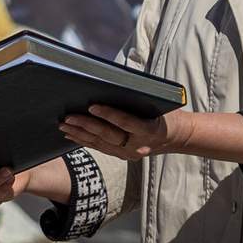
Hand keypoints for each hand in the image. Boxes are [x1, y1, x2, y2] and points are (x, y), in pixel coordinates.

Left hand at [60, 104, 193, 161]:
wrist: (178, 136)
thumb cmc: (166, 113)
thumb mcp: (158, 103)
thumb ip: (136, 98)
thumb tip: (106, 86)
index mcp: (151, 130)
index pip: (126, 122)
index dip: (108, 115)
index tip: (91, 106)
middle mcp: (140, 145)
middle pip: (109, 135)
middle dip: (86, 125)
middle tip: (68, 117)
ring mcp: (131, 153)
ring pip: (101, 144)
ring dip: (80, 134)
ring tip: (64, 125)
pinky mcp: (124, 156)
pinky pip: (102, 148)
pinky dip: (85, 140)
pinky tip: (72, 134)